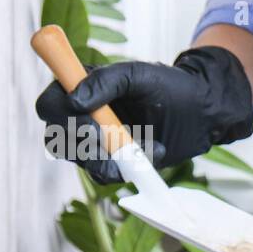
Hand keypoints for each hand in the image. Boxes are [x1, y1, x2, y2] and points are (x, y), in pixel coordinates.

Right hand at [35, 46, 252, 183]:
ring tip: (140, 146)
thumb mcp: (139, 75)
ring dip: (105, 159)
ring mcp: (98, 143)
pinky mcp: (115, 163)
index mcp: (81, 88)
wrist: (203, 114)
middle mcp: (83, 117)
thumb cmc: (171, 88)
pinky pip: (103, 176)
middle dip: (82, 144)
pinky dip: (124, 169)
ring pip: (79, 161)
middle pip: (56, 138)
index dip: (59, 117)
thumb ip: (105, 81)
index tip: (90, 123)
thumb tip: (74, 100)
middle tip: (109, 140)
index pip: (49, 105)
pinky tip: (150, 152)